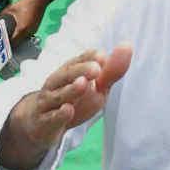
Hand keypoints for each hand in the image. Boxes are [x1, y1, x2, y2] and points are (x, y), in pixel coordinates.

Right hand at [0, 45, 131, 169]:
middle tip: (96, 69)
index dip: (90, 57)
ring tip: (83, 84)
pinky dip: (59, 115)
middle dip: (81, 70)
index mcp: (70, 70)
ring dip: (70, 90)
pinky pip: (50, 118)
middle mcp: (57, 83)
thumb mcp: (96, 85)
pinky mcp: (44, 122)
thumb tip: (127, 45)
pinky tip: (68, 110)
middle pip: (66, 74)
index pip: (79, 59)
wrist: (41, 124)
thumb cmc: (75, 99)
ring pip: (57, 95)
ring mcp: (48, 102)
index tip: (103, 56)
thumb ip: (111, 69)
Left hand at [1, 0, 49, 45]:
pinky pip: (27, 34)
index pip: (13, 42)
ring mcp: (33, 30)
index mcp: (22, 28)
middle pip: (19, 42)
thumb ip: (3, 16)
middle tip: (4, 40)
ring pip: (23, 39)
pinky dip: (22, 34)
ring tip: (10, 35)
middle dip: (11, 42)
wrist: (38, 0)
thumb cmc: (25, 4)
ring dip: (17, 38)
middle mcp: (29, 32)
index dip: (6, 45)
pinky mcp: (35, 28)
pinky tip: (18, 29)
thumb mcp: (10, 9)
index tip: (1, 44)